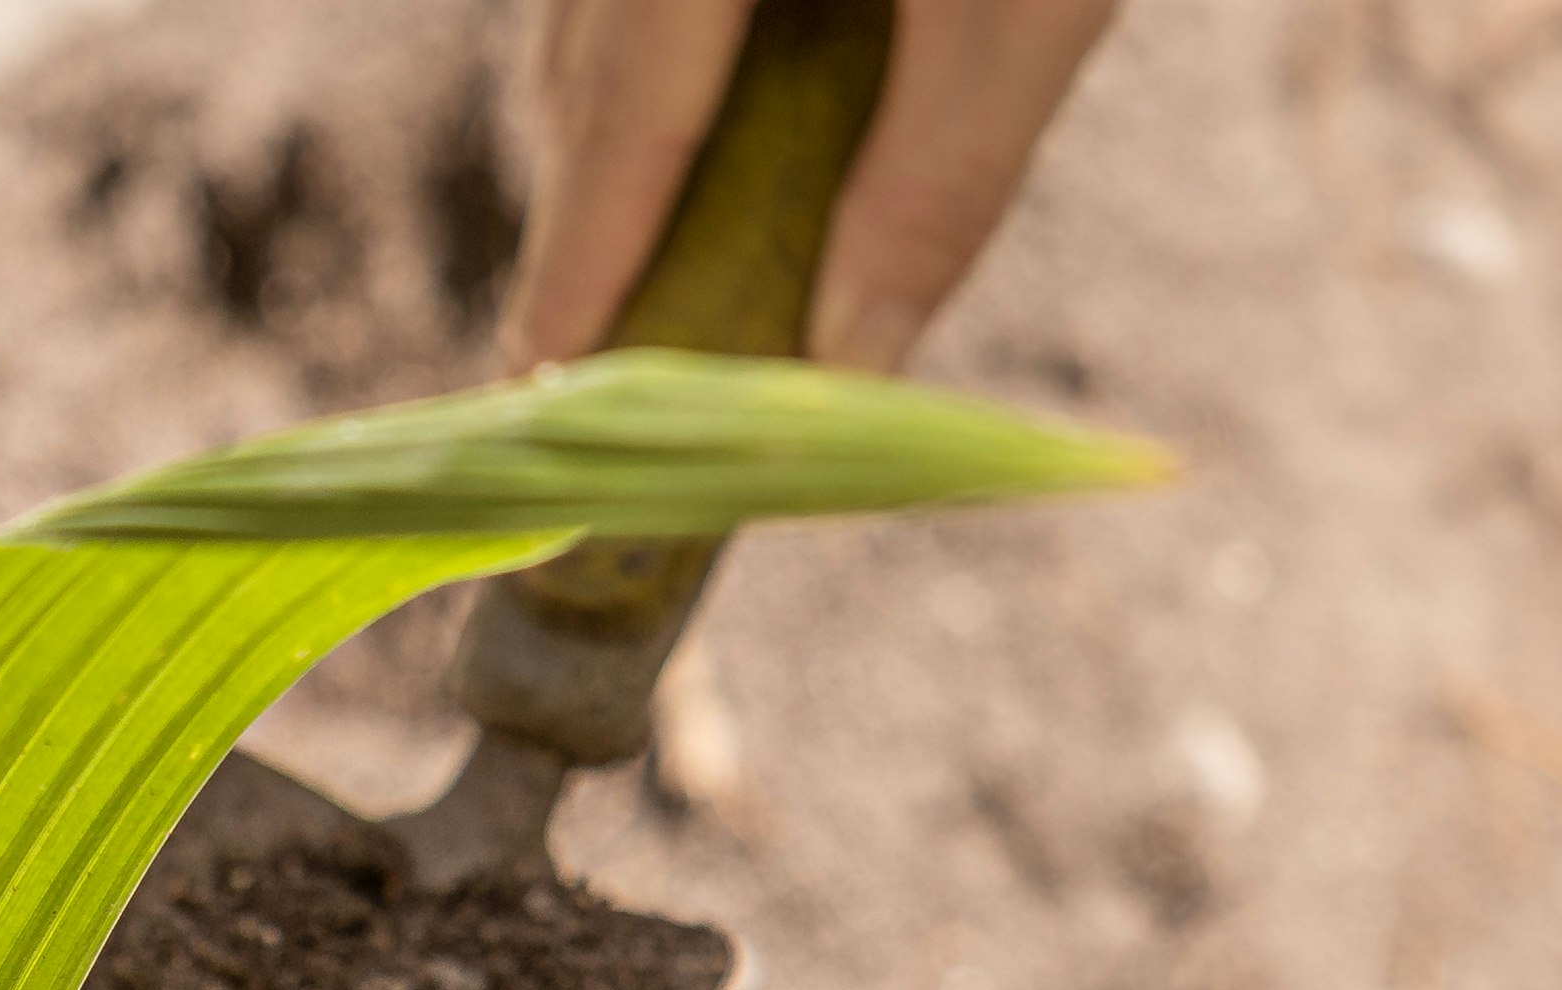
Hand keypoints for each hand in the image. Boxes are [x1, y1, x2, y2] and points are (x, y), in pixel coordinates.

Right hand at [503, 0, 1122, 375]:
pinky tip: (704, 109)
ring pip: (608, 7)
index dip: (582, 259)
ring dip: (621, 133)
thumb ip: (937, 184)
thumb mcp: (1026, 7)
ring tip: (632, 249)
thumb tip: (848, 368)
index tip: (536, 381)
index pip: (626, 110)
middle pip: (592, 62)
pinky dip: (668, 49)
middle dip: (590, 211)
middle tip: (573, 348)